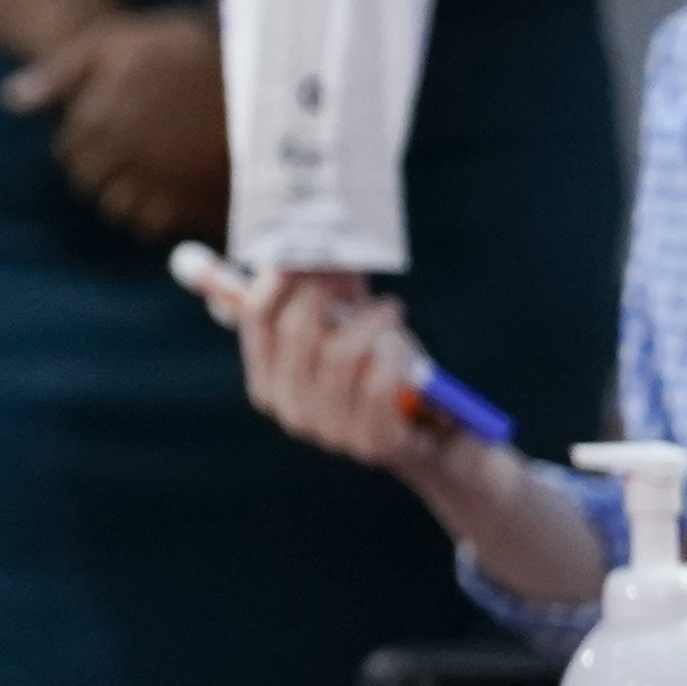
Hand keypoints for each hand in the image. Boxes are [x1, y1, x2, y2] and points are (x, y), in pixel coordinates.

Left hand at [1, 8, 226, 241]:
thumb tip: (10, 100)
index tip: (113, 124)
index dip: (88, 139)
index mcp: (96, 123)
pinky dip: (157, 210)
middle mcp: (120, 160)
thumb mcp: (118, 41)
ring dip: (129, 191)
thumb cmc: (184, 49)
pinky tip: (175, 183)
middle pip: (91, 183)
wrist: (264, 74)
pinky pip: (153, 224)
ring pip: (118, 207)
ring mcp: (155, 185)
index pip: (70, 152)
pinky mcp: (190, 206)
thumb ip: (60, 72)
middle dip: (106, 167)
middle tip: (139, 145)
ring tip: (157, 164)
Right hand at [233, 270, 447, 474]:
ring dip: (370, 322)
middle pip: (295, 330)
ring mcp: (329, 430)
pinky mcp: (371, 442)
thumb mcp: (347, 328)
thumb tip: (311, 243)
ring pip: (339, 356)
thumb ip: (325, 292)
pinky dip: (392, 357)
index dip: (277, 277)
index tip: (303, 250)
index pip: (256, 319)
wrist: (430, 435)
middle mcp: (291, 408)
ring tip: (391, 309)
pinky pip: (376, 386)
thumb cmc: (382, 370)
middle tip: (351, 273)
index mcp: (269, 380)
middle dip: (326, 290)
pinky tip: (401, 346)